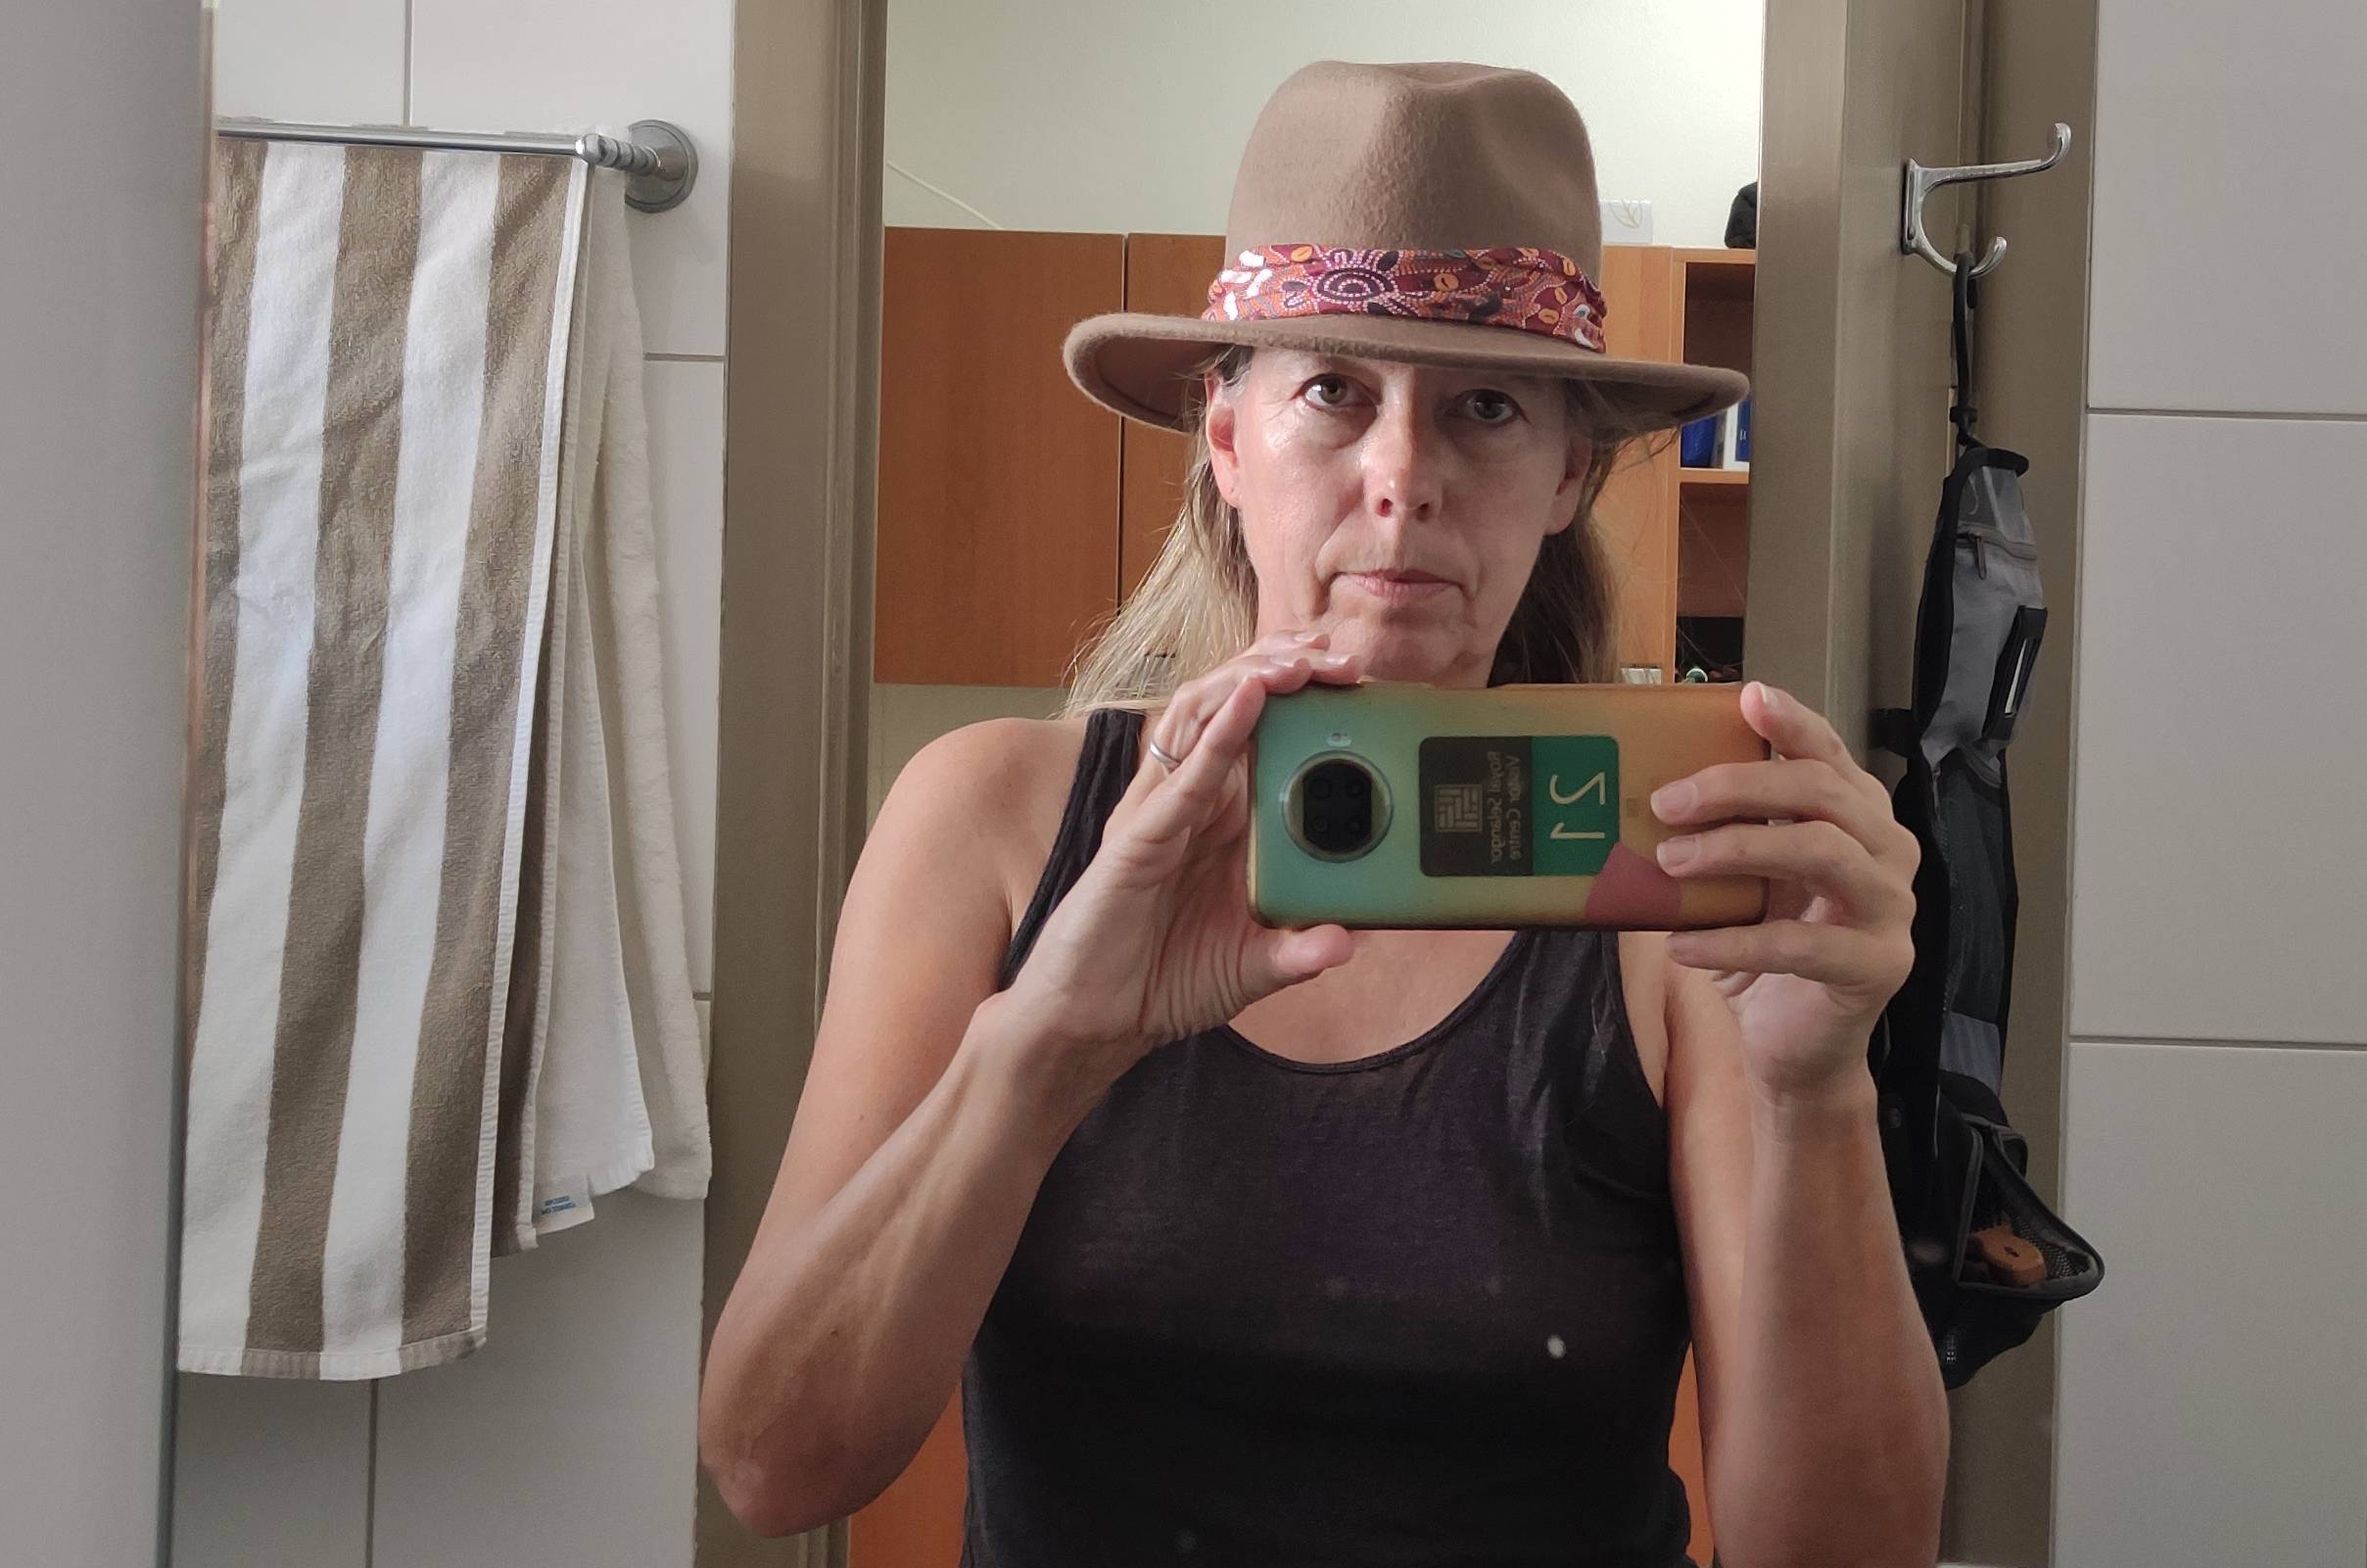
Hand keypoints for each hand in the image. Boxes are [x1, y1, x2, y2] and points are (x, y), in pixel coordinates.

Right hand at [1000, 630, 1363, 1115]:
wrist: (1091, 1023)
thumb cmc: (1161, 982)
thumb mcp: (1251, 966)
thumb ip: (1299, 951)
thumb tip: (1352, 939)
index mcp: (1220, 819)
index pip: (1264, 733)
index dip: (1304, 698)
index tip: (1356, 681)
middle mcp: (1189, 802)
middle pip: (1234, 708)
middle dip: (1285, 669)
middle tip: (1340, 656)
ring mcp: (1159, 813)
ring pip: (1203, 720)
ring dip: (1253, 682)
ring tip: (1299, 661)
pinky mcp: (1137, 838)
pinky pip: (1182, 777)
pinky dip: (1219, 736)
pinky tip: (1249, 701)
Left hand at [1648, 681, 1919, 1105]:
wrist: (1794, 1045)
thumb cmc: (1764, 948)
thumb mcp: (1739, 882)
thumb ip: (1720, 836)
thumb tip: (1637, 797)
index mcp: (1855, 816)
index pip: (1829, 754)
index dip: (1793, 722)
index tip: (1746, 696)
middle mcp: (1885, 850)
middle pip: (1823, 792)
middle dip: (1740, 786)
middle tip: (1665, 802)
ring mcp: (1890, 908)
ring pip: (1822, 853)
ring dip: (1736, 849)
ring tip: (1670, 862)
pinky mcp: (1877, 967)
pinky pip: (1801, 945)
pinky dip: (1733, 941)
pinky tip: (1681, 947)